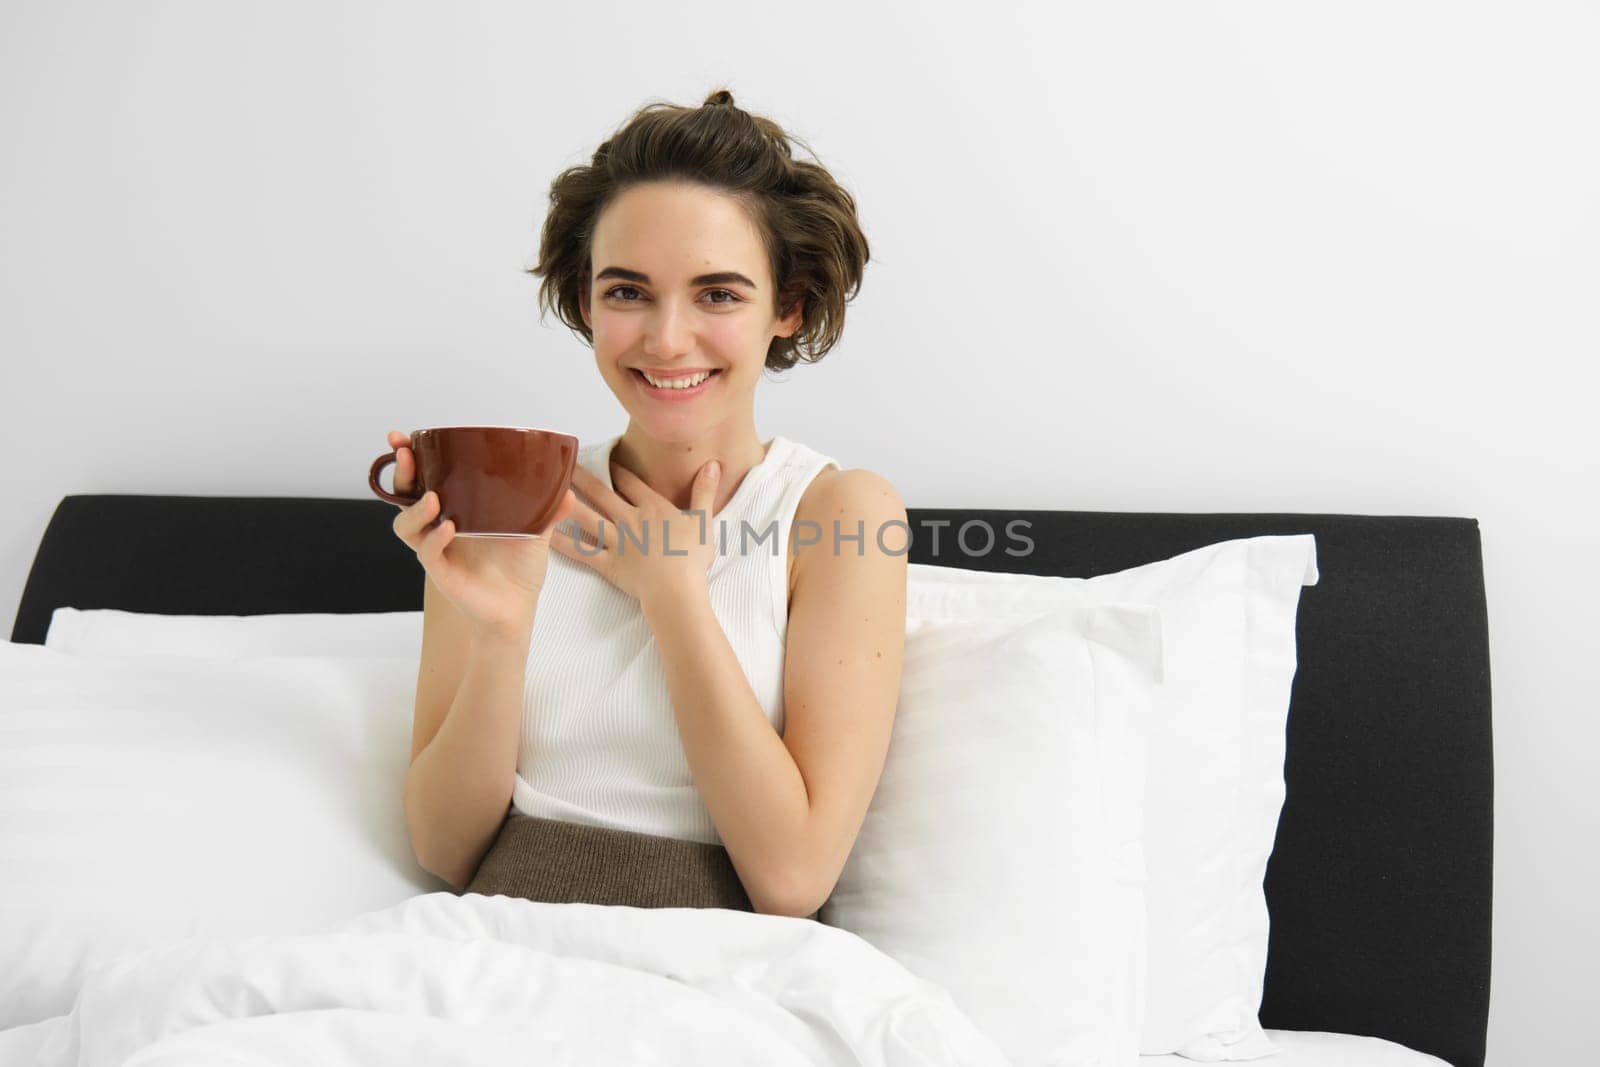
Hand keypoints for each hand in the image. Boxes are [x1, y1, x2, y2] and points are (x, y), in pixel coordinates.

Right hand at [385, 429, 577, 641]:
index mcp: (455, 509)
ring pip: (405, 526)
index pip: (424, 478)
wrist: (519, 607)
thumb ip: (549, 509)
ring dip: (413, 509)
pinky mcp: (442, 573)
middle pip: (404, 495)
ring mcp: (437, 549)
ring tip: (431, 498)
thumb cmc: (519, 567)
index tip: (403, 437)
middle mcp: (438, 526)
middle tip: (405, 452)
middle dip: (401, 472)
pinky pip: (428, 553)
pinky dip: (435, 539)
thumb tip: (569, 491)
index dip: (410, 457)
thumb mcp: (535, 530)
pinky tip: (449, 528)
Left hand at [547, 456, 719, 607]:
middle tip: (562, 462)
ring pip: (586, 516)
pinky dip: (563, 543)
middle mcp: (630, 520)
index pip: (630, 482)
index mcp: (653, 508)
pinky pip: (581, 552)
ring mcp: (616, 542)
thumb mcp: (704, 521)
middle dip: (582, 476)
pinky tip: (546, 533)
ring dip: (567, 501)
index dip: (616, 469)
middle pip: (602, 493)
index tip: (604, 457)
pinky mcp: (608, 564)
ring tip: (547, 489)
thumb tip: (713, 464)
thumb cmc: (692, 558)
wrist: (677, 591)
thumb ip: (705, 491)